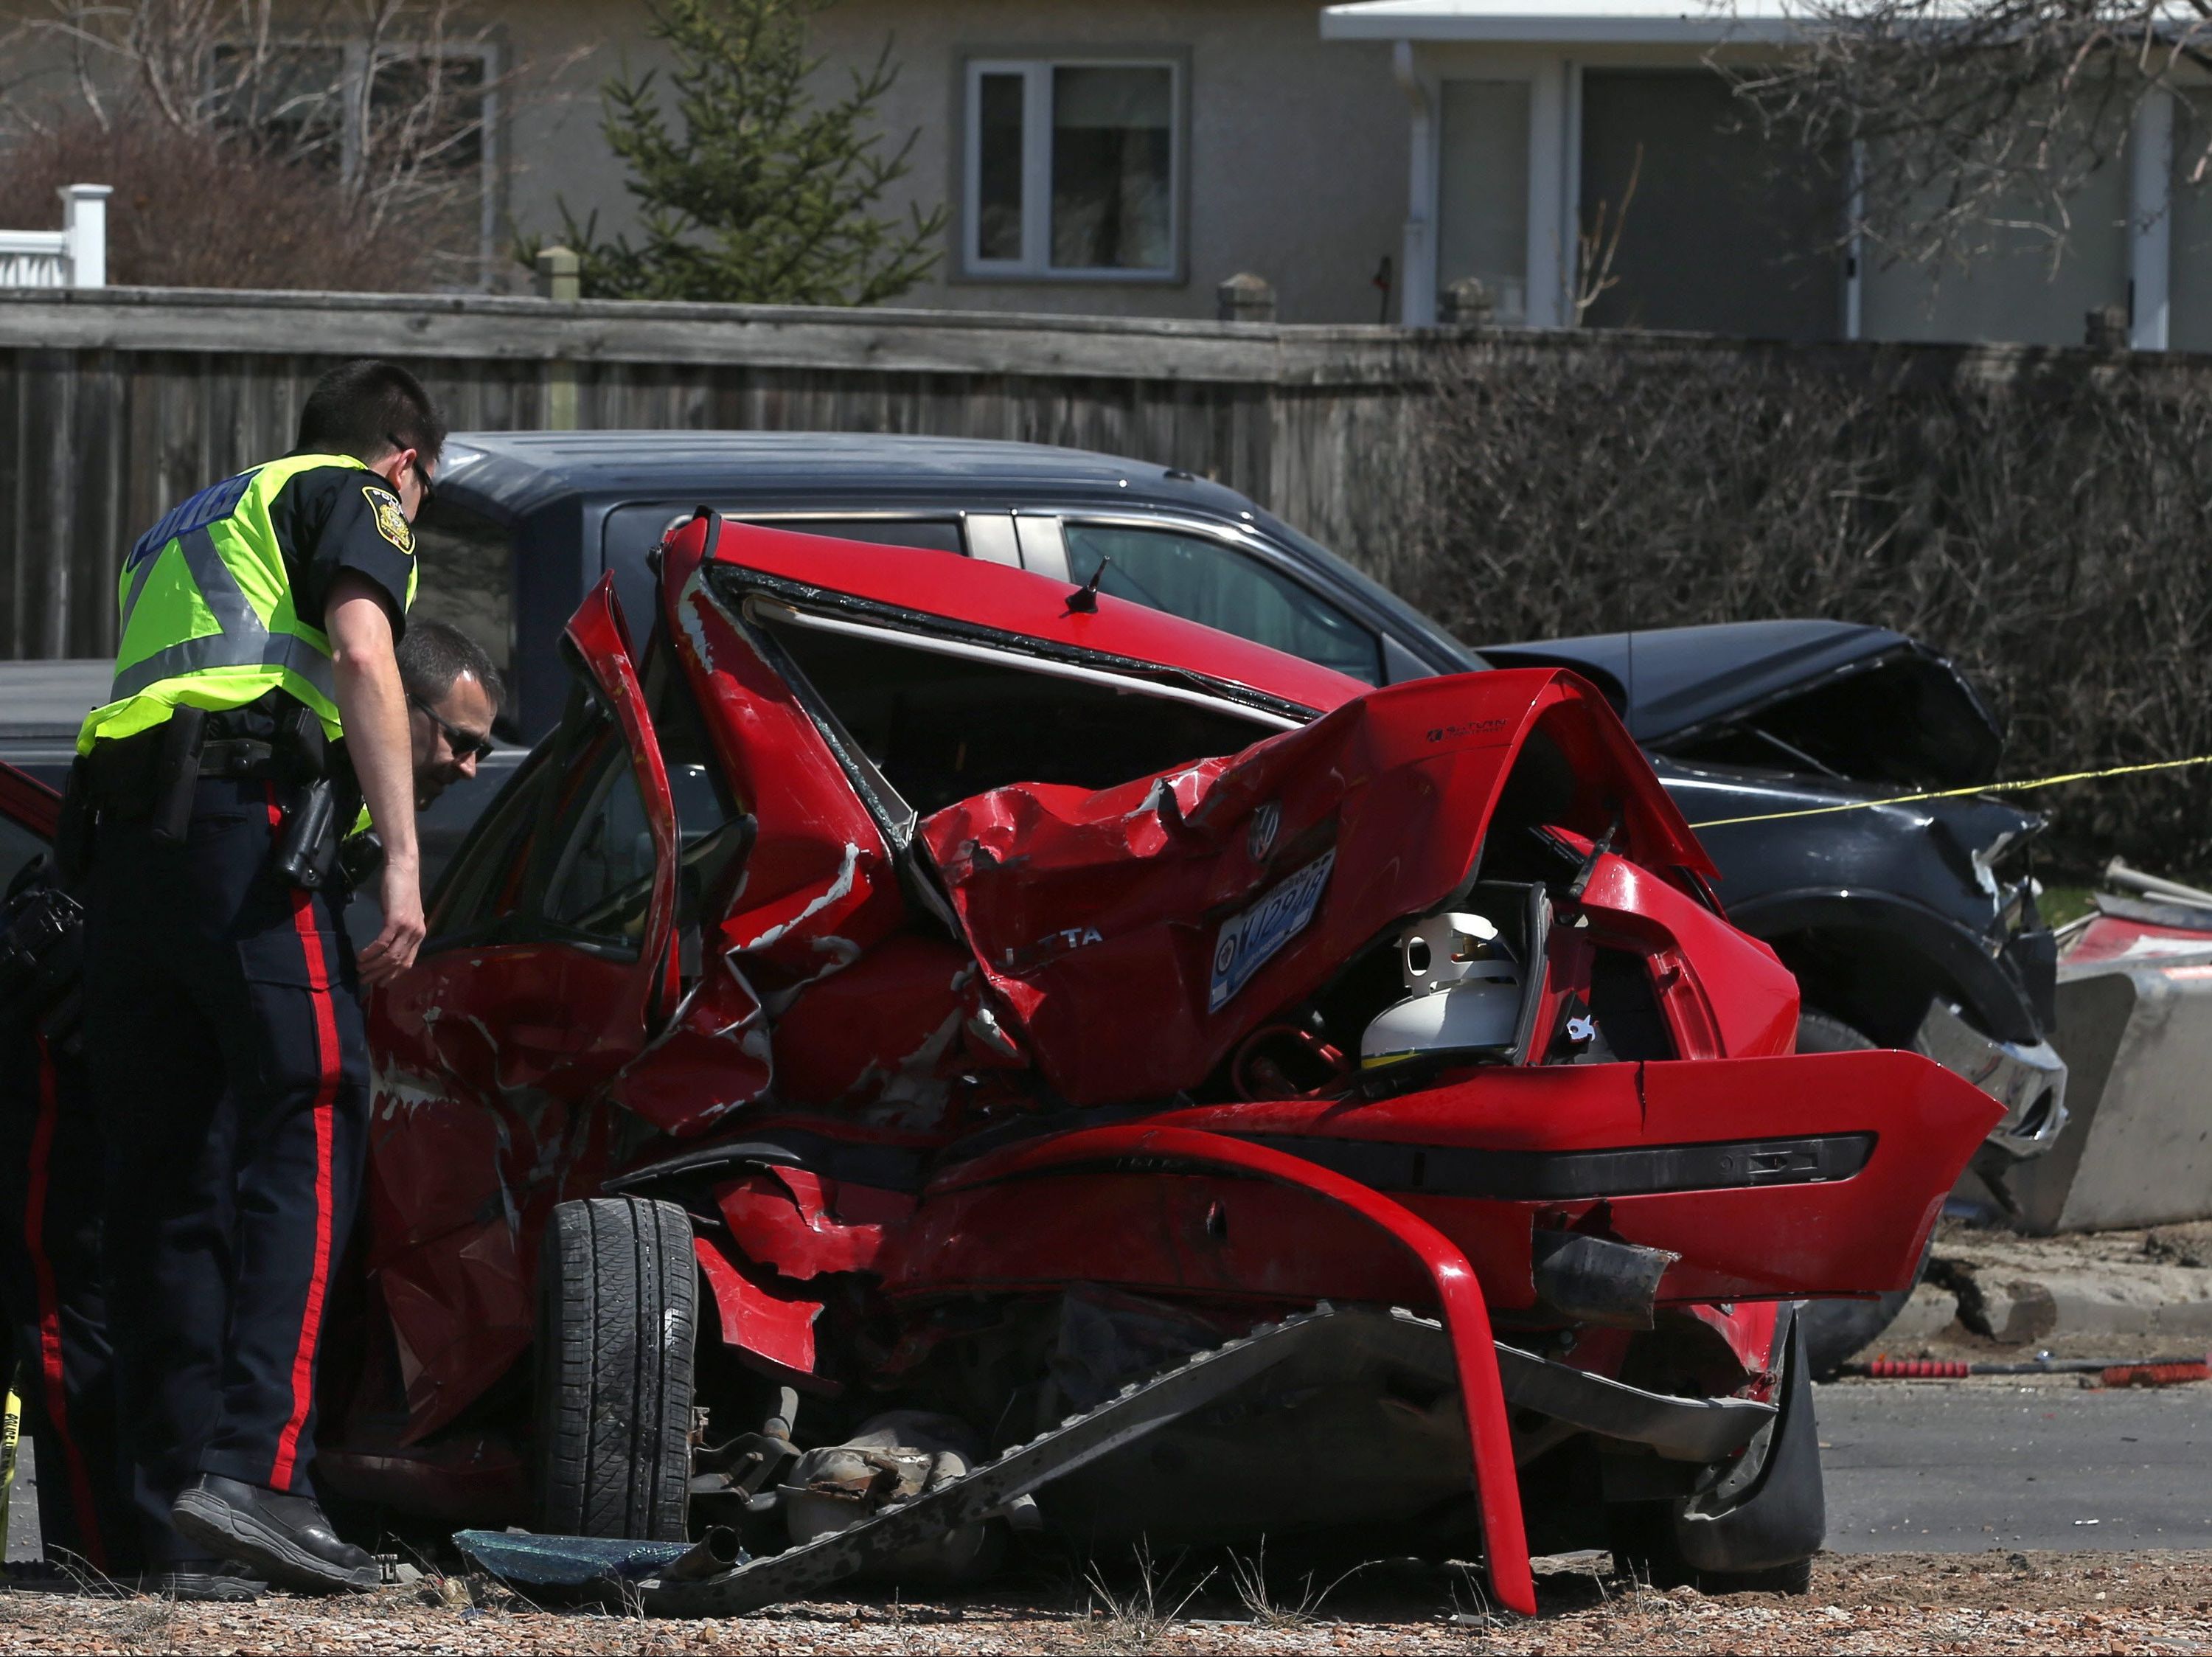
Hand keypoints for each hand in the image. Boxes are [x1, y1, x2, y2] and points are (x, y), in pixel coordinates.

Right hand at [359, 856, 425, 986]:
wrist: (403, 870)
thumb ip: (400, 931)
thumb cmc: (401, 890)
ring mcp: (407, 928)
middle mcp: (416, 934)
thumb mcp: (404, 914)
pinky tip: (361, 957)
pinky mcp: (396, 920)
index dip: (393, 975)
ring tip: (359, 970)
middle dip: (380, 974)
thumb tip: (386, 946)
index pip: (408, 962)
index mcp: (419, 934)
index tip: (380, 982)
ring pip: (390, 955)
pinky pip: (382, 943)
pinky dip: (371, 952)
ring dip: (373, 966)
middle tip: (365, 981)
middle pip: (398, 962)